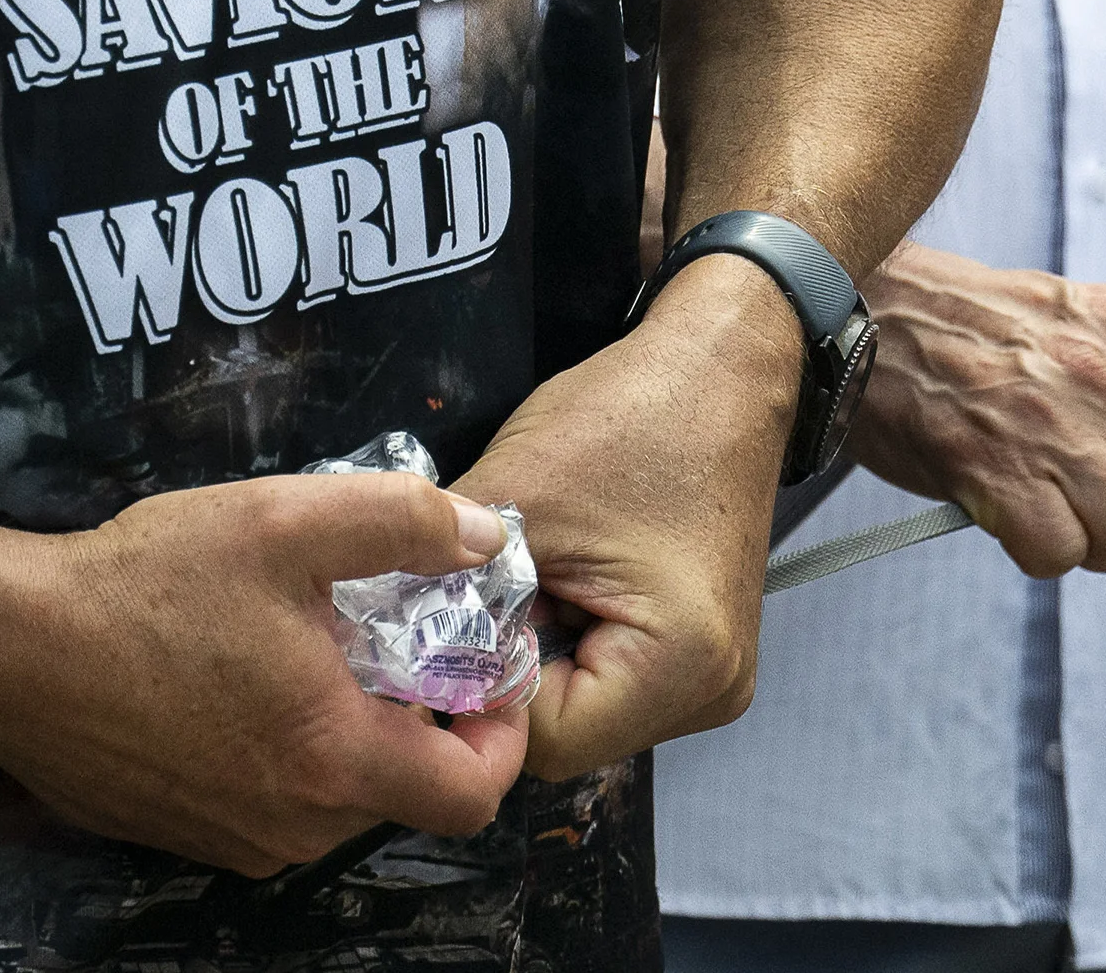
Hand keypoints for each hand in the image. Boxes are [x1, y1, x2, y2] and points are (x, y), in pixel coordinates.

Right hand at [0, 470, 530, 874]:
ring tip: (314, 650)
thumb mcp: (283, 521)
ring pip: (336, 801)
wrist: (7, 650)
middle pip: (405, 794)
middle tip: (396, 638)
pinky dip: (287, 755)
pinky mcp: (181, 834)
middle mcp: (291, 824)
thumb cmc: (146, 587)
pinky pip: (271, 805)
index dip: (505, 735)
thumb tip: (481, 537)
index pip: (472, 796)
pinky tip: (243, 680)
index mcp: (333, 759)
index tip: (488, 670)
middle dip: (421, 721)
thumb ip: (400, 521)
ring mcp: (231, 839)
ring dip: (349, 736)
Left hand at [462, 253, 798, 778]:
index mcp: (680, 669)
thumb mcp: (519, 496)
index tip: (449, 620)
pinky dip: (572, 636)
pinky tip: (564, 575)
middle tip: (480, 590)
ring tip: (532, 570)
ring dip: (539, 650)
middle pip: (568, 734)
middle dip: (510, 668)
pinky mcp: (700, 652)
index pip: (544, 740)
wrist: (721, 364)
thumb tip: (384, 638)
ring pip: (584, 706)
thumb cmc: (629, 416)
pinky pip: (611, 674)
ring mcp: (713, 679)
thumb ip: (447, 580)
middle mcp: (710, 695)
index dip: (482, 688)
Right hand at [846, 247, 1105, 576]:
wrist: (864, 309)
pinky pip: (1062, 555)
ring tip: (1060, 517)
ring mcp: (1053, 428)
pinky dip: (1041, 552)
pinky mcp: (998, 475)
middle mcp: (1103, 379)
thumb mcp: (1071, 316)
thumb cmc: (961, 321)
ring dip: (1100, 546)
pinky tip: (1014, 517)